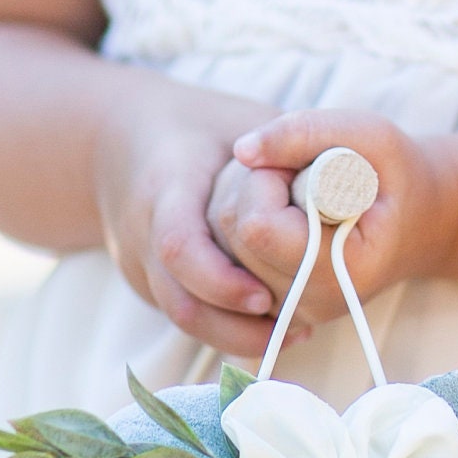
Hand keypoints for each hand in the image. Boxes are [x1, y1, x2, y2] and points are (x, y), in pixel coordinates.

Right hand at [92, 85, 286, 359]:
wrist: (118, 140)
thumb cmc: (197, 126)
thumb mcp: (241, 121)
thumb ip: (285, 147)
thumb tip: (339, 177)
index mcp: (165, 185)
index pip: (179, 245)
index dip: (220, 279)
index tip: (266, 296)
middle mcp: (141, 232)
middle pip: (180, 301)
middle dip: (236, 326)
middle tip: (298, 329)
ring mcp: (139, 262)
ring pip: (183, 319)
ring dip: (238, 335)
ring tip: (295, 333)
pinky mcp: (148, 281)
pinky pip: (186, 314)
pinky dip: (228, 326)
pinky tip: (274, 324)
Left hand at [209, 109, 457, 327]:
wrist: (419, 221)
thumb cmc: (396, 175)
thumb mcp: (369, 136)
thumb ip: (306, 133)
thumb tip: (243, 150)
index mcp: (344, 271)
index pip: (259, 225)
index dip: (270, 178)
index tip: (304, 164)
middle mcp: (313, 303)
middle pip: (234, 234)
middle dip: (255, 187)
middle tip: (299, 172)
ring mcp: (291, 312)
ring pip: (222, 246)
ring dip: (246, 202)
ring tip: (294, 191)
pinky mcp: (273, 308)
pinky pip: (227, 260)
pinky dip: (241, 226)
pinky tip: (280, 213)